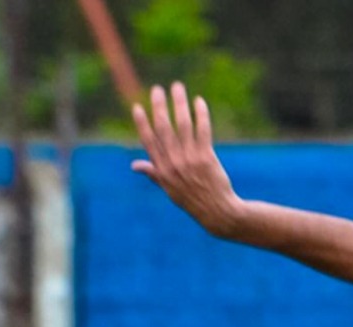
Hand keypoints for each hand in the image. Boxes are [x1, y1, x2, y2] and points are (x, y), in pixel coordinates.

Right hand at [132, 83, 241, 236]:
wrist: (217, 213)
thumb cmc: (193, 201)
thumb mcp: (170, 190)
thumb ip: (154, 174)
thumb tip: (134, 166)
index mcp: (162, 170)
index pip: (148, 141)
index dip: (142, 123)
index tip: (138, 107)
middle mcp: (174, 163)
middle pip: (163, 128)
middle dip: (159, 106)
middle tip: (158, 89)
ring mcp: (190, 159)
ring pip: (182, 124)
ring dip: (179, 103)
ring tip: (178, 87)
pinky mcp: (206, 157)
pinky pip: (202, 130)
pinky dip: (200, 114)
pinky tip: (199, 102)